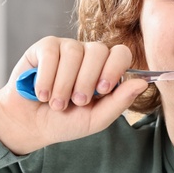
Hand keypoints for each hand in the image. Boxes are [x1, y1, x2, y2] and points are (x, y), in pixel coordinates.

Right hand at [0, 37, 149, 154]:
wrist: (30, 125)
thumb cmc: (64, 122)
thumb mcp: (95, 119)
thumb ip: (119, 102)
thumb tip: (143, 83)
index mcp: (105, 70)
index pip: (120, 54)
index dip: (113, 68)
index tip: (103, 89)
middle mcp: (88, 55)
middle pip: (98, 51)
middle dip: (86, 81)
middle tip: (76, 102)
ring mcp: (67, 48)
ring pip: (73, 53)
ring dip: (63, 84)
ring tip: (55, 104)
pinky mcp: (45, 47)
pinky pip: (51, 54)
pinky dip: (46, 78)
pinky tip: (41, 94)